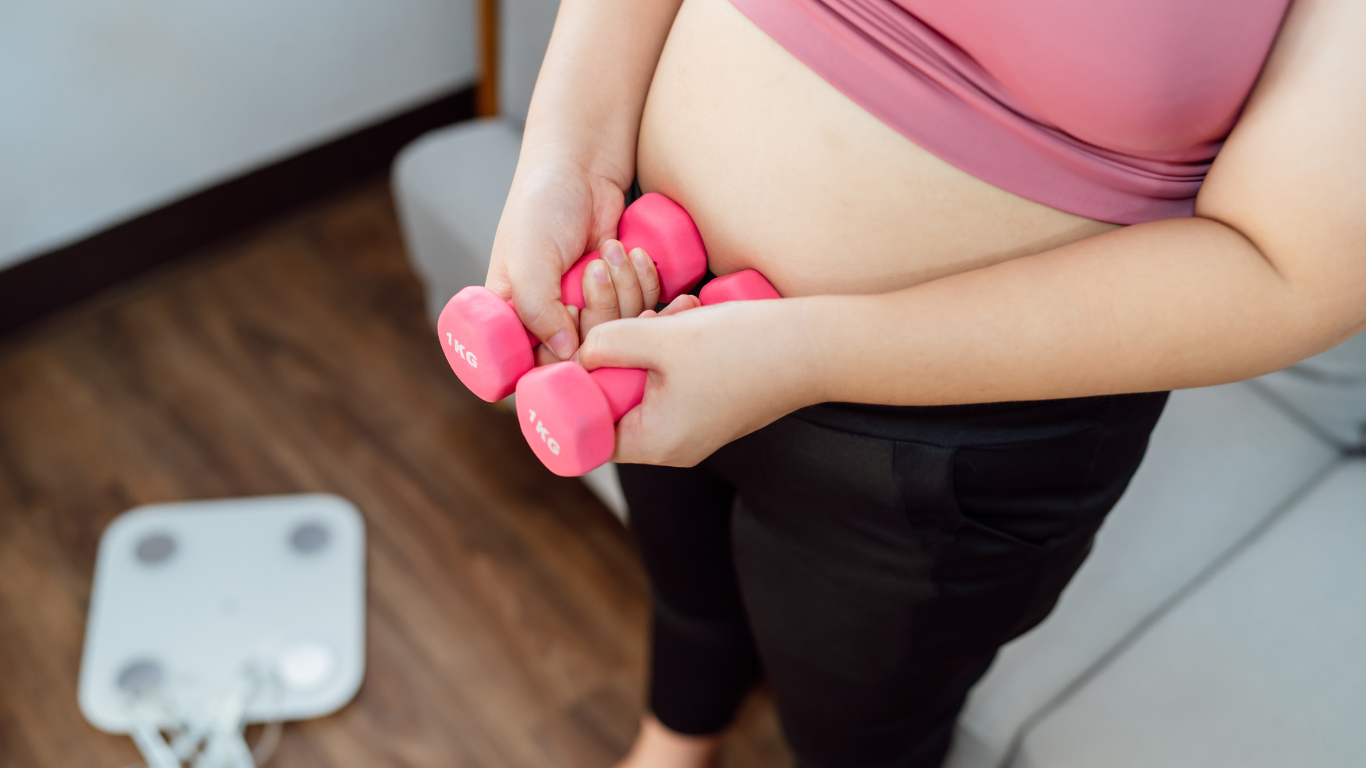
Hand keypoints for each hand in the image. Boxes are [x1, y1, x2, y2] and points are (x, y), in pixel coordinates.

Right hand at [485, 156, 627, 361]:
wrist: (583, 164)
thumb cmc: (543, 203)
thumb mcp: (529, 256)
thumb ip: (536, 309)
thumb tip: (565, 354)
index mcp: (515, 316)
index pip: (534, 365)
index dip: (559, 356)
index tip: (573, 324)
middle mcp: (552, 318)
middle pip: (586, 351)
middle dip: (600, 310)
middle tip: (592, 269)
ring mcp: (591, 306)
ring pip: (620, 331)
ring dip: (625, 289)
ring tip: (609, 250)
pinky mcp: (623, 292)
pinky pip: (645, 310)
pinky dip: (646, 283)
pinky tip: (634, 253)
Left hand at [576, 296, 820, 465]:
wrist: (816, 346)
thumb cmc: (745, 348)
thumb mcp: (664, 338)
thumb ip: (609, 342)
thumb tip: (580, 350)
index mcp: (654, 442)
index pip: (588, 428)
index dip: (573, 388)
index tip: (572, 347)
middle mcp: (670, 441)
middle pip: (614, 396)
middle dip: (611, 344)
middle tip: (614, 299)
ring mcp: (690, 420)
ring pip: (643, 376)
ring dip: (642, 332)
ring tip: (659, 298)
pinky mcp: (708, 399)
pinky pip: (671, 371)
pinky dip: (670, 339)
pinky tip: (687, 309)